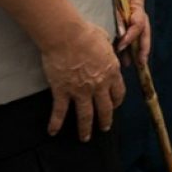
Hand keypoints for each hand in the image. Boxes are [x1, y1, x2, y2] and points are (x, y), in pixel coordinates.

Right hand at [40, 19, 124, 140]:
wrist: (67, 36)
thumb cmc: (87, 33)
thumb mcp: (106, 40)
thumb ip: (108, 50)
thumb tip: (108, 50)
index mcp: (111, 72)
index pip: (119, 92)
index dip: (117, 101)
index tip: (114, 105)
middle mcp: (98, 85)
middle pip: (105, 108)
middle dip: (105, 120)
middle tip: (104, 128)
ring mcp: (80, 91)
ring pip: (86, 116)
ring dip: (85, 129)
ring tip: (85, 138)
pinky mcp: (63, 92)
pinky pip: (59, 111)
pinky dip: (55, 123)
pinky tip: (52, 132)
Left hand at [108, 0, 149, 66]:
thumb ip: (117, 14)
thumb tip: (122, 34)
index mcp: (137, 2)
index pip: (138, 23)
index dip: (131, 37)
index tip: (120, 47)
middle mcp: (137, 8)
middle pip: (144, 30)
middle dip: (143, 47)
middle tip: (141, 63)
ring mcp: (132, 11)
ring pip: (138, 32)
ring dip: (135, 48)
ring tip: (132, 64)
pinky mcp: (125, 13)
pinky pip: (129, 30)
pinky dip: (127, 42)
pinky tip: (122, 54)